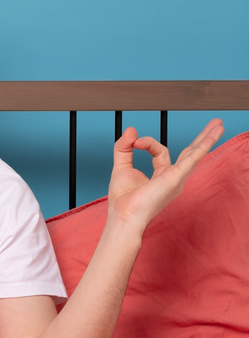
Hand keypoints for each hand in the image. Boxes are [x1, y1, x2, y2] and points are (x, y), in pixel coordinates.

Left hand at [107, 118, 223, 231]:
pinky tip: (211, 138)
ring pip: (195, 154)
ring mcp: (177, 178)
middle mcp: (173, 177)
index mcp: (162, 175)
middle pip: (190, 152)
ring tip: (219, 125)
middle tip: (214, 124)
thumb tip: (131, 130)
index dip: (147, 142)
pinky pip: (192, 159)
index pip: (160, 150)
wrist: (123, 215)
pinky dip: (201, 147)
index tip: (134, 142)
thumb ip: (124, 147)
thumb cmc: (123, 200)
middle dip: (202, 137)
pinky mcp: (175, 178)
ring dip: (207, 138)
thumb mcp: (121, 166)